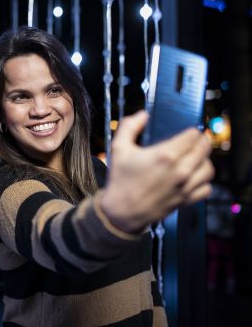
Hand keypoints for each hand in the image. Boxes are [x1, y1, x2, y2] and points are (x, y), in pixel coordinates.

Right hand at [101, 110, 213, 233]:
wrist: (122, 211)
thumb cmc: (120, 180)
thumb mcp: (118, 148)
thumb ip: (129, 126)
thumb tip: (143, 114)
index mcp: (165, 155)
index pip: (192, 135)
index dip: (190, 131)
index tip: (185, 132)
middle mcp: (180, 170)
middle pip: (204, 148)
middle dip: (200, 141)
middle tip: (193, 140)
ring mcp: (185, 186)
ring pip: (208, 168)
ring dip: (203, 160)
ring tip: (194, 158)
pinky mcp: (186, 199)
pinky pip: (206, 188)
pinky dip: (203, 181)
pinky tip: (193, 177)